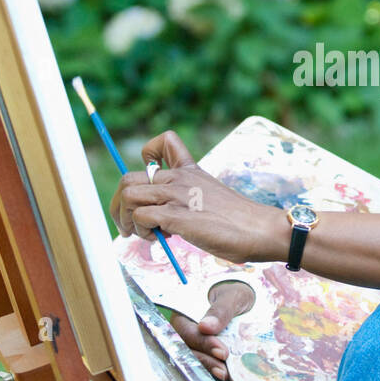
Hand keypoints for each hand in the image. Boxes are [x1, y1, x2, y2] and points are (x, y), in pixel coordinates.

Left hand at [109, 130, 285, 263]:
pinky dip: (142, 231)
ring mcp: (177, 195)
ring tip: (146, 234)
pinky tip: (162, 238)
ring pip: (129, 195)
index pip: (162, 142)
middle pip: (129, 178)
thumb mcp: (211, 198)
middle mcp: (180, 178)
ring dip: (128, 219)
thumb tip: (164, 221)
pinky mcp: (177, 215)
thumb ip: (189, 199)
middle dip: (120, 205)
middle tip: (130, 225)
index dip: (146, 157)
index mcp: (190, 170)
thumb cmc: (239, 221)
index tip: (150, 182)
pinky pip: (141, 216)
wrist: (259, 229)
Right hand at [170, 280, 255, 380]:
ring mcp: (196, 344)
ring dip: (209, 368)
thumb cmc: (236, 293)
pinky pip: (206, 363)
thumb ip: (220, 310)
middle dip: (206, 360)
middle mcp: (187, 330)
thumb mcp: (232, 296)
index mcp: (186, 312)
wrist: (248, 300)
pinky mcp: (207, 354)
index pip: (188, 331)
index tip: (221, 351)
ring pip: (196, 359)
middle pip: (189, 349)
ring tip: (225, 375)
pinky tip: (226, 376)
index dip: (202, 343)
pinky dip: (214, 370)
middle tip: (223, 369)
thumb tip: (204, 327)